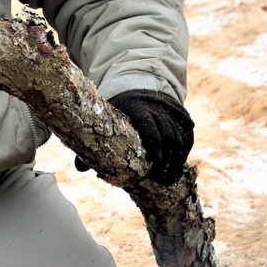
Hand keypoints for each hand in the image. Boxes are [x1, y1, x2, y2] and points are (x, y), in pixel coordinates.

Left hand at [75, 91, 193, 184]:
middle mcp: (155, 105)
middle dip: (168, 159)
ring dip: (178, 159)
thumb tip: (79, 168)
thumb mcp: (101, 121)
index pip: (149, 125)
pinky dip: (187, 148)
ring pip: (180, 135)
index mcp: (134, 106)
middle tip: (163, 179)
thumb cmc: (114, 111)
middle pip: (168, 133)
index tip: (155, 163)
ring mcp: (169, 108)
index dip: (154, 145)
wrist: (134, 87)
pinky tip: (181, 164)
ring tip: (171, 177)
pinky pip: (187, 131)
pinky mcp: (179, 111)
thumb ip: (89, 144)